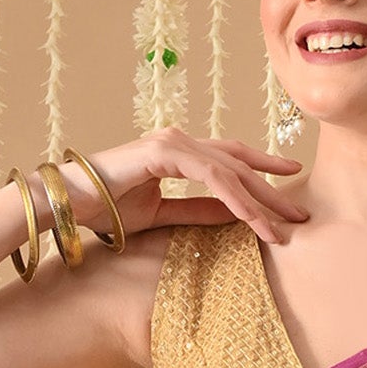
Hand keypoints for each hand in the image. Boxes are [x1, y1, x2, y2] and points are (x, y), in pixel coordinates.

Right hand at [70, 126, 308, 246]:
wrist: (66, 203)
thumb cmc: (103, 209)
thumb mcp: (162, 215)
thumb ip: (197, 211)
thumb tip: (234, 216)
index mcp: (177, 151)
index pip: (230, 157)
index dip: (262, 168)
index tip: (290, 182)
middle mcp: (178, 140)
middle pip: (238, 162)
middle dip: (272, 189)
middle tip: (301, 213)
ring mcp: (171, 142)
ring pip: (230, 170)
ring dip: (260, 201)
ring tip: (284, 227)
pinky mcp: (164, 153)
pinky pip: (211, 177)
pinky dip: (235, 199)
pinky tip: (253, 220)